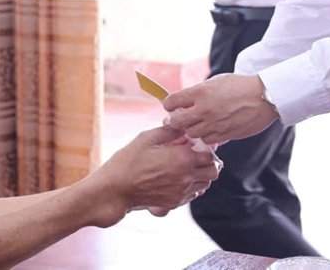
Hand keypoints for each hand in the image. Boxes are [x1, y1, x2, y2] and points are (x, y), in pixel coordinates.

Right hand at [91, 125, 219, 226]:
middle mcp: (187, 177)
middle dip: (208, 163)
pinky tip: (178, 179)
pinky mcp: (175, 202)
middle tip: (196, 157)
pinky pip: (193, 194)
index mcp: (183, 158)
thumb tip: (183, 126)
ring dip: (201, 175)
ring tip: (187, 168)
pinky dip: (192, 186)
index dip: (205, 148)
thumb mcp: (148, 138)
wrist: (116, 189)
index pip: (210, 154)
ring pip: (206, 184)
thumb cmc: (129, 161)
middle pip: (213, 171)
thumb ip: (170, 131)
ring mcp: (182, 192)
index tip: (195, 145)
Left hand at [163, 74, 279, 145]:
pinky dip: (205, 136)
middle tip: (176, 119)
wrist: (264, 97)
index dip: (168, 104)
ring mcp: (214, 124)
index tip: (171, 106)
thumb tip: (183, 103)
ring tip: (197, 123)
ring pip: (191, 134)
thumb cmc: (240, 86)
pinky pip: (207, 140)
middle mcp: (204, 109)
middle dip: (174, 121)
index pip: (171, 101)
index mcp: (200, 92)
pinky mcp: (224, 135)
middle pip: (176, 122)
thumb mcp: (216, 82)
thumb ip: (198, 92)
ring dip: (191, 129)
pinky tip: (210, 129)